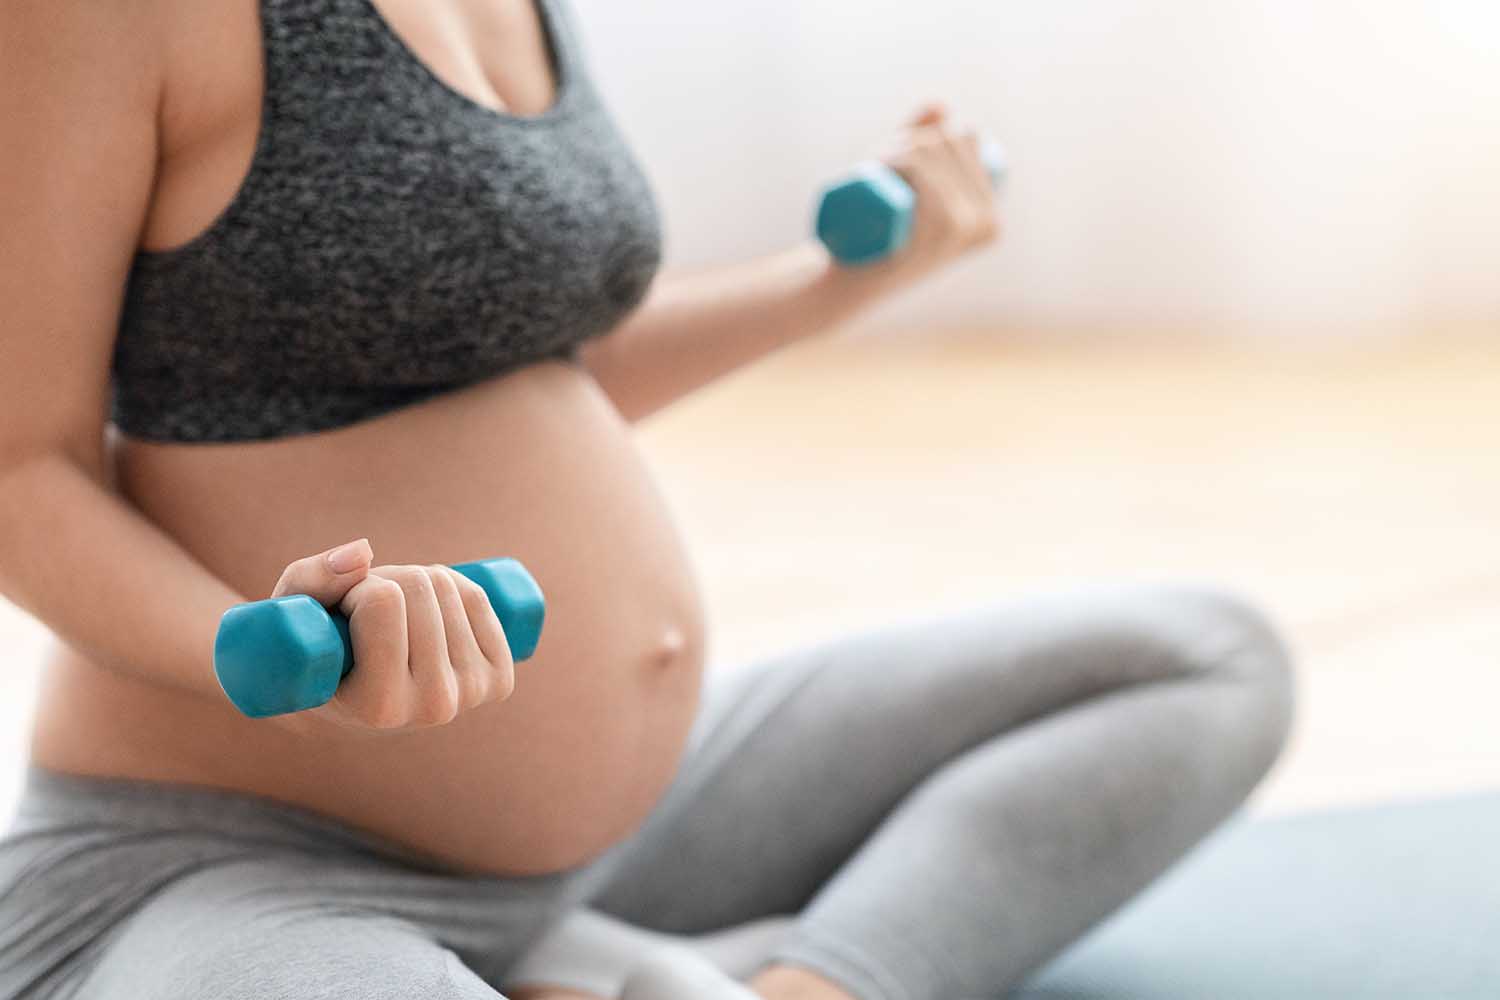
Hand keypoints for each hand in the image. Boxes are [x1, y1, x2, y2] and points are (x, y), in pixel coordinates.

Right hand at [267, 538, 516, 730]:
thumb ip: (312, 578)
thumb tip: (364, 552)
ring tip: (393, 615)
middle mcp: (431, 707)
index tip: (343, 613)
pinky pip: (480, 598)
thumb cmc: (315, 651)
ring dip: (417, 581)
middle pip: (421, 588)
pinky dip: (454, 584)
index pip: (383, 602)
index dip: (357, 589)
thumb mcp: (293, 615)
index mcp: (378, 707)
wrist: (356, 701)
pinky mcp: (498, 680)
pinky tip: (430, 609)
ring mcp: (470, 695)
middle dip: (387, 579)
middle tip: (366, 610)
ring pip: (449, 588)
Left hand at [853, 102, 1003, 289]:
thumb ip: (927, 144)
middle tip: (879, 166)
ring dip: (896, 147)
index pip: (969, 139)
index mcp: (992, 215)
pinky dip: (902, 159)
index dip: (931, 135)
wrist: (848, 285)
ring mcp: (962, 228)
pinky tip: (883, 164)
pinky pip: (921, 170)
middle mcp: (987, 222)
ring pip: (929, 152)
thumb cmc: (878, 236)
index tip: (899, 158)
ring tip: (874, 168)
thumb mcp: (907, 189)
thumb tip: (942, 108)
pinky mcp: (932, 231)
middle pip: (949, 142)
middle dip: (910, 140)